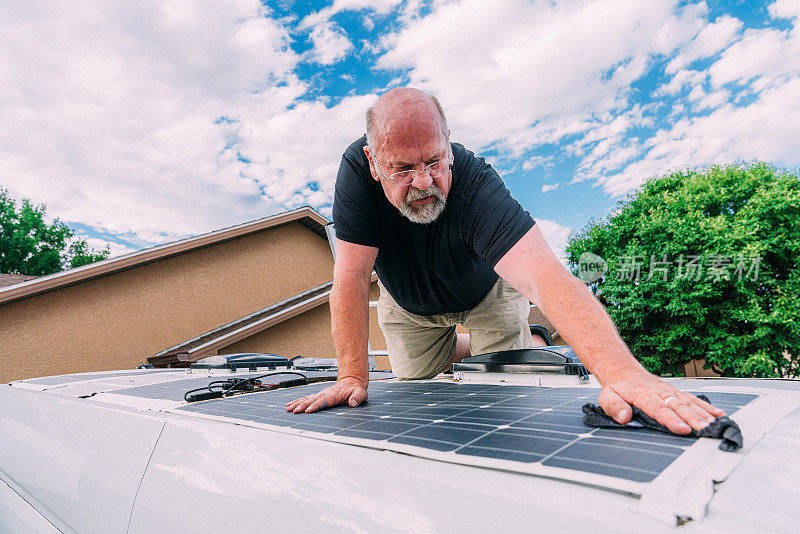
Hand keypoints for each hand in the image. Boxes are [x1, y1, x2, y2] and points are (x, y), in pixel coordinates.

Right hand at [285, 376, 367, 413]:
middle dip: (303, 405)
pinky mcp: (319, 395)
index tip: (307, 410)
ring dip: (297, 403)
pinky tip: (290, 405)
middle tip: (294, 411)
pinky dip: (298, 401)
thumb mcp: (361, 393)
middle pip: (312, 399)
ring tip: (288, 409)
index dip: (316, 406)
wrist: (352, 380)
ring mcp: (321, 393)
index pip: (323, 401)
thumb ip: (358, 398)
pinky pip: (307, 398)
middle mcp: (325, 393)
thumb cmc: (356, 389)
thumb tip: (353, 403)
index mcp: (334, 394)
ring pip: (307, 398)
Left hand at [598, 371, 725, 433]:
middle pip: (678, 407)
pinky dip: (706, 407)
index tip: (683, 429)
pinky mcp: (676, 392)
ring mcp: (670, 392)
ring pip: (688, 403)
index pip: (658, 409)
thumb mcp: (607, 396)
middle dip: (692, 419)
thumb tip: (623, 417)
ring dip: (702, 414)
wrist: (623, 370)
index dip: (671, 420)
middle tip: (705, 430)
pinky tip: (718, 415)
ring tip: (715, 425)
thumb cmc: (616, 387)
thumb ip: (614, 407)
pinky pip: (692, 399)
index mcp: (643, 395)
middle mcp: (660, 392)